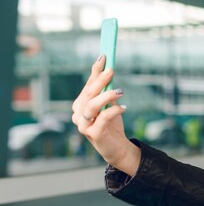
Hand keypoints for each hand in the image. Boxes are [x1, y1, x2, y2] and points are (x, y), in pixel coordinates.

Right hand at [71, 55, 139, 175]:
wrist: (117, 147)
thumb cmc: (112, 124)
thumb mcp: (108, 104)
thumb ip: (105, 88)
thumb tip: (105, 66)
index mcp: (80, 105)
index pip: (88, 86)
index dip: (95, 71)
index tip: (103, 57)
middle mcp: (78, 114)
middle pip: (88, 94)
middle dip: (100, 81)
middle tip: (112, 70)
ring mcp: (83, 125)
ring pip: (91, 106)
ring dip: (106, 96)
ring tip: (120, 91)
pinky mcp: (93, 134)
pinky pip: (102, 119)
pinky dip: (113, 111)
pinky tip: (123, 108)